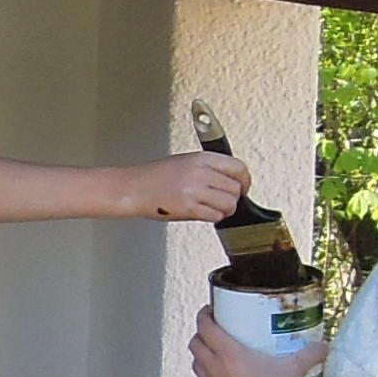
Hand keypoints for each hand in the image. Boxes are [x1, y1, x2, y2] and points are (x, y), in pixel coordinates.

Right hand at [134, 152, 248, 223]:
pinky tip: (202, 214)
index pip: (238, 167)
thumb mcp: (185, 162)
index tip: (243, 187)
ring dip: (224, 210)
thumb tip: (231, 179)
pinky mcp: (190, 208)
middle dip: (232, 198)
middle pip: (236, 188)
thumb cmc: (154, 177)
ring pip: (229, 204)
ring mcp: (195, 190)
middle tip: (221, 200)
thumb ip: (209, 168)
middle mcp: (201, 172)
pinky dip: (212, 218)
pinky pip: (215, 216)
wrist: (133, 188)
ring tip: (211, 208)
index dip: (245, 180)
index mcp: (201, 158)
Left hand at [190, 306, 311, 376]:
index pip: (205, 327)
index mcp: (229, 353)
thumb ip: (310, 354)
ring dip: (200, 352)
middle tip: (214, 327)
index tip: (211, 309)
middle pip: (195, 342)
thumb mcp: (294, 369)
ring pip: (195, 361)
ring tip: (214, 348)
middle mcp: (214, 366)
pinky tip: (217, 373)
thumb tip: (324, 346)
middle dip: (200, 332)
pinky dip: (204, 373)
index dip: (204, 315)